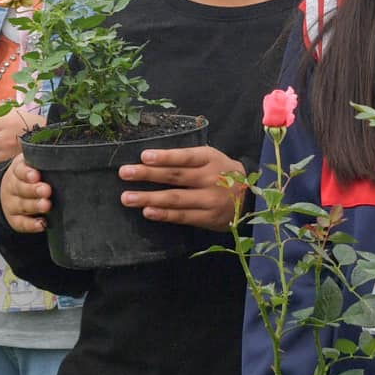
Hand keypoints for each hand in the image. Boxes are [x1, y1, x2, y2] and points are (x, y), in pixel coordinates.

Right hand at [0, 155, 51, 234]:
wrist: (10, 193)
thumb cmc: (30, 176)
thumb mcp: (32, 163)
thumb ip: (42, 158)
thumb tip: (61, 152)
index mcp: (17, 170)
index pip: (19, 170)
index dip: (27, 173)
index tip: (37, 175)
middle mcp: (12, 187)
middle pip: (20, 188)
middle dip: (34, 189)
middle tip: (47, 190)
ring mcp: (12, 204)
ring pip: (22, 205)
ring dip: (35, 205)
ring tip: (46, 205)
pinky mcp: (15, 220)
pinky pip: (22, 223)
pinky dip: (32, 225)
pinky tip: (42, 224)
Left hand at [118, 144, 244, 228]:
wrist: (249, 197)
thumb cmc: (221, 172)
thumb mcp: (211, 158)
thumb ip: (187, 159)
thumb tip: (149, 159)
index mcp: (210, 158)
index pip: (185, 157)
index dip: (165, 157)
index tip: (144, 156)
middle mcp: (211, 178)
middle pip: (176, 176)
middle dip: (148, 174)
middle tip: (125, 173)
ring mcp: (210, 199)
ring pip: (176, 198)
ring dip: (149, 198)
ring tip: (127, 197)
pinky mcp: (209, 218)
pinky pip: (182, 216)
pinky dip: (164, 214)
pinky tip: (147, 211)